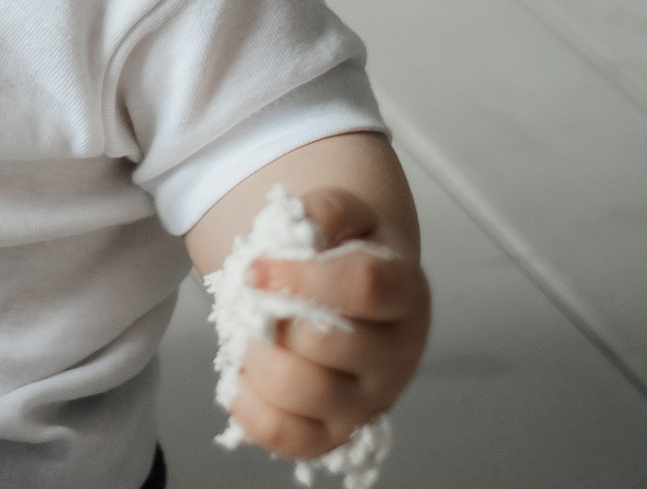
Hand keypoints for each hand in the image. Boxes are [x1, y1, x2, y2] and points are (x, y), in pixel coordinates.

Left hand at [227, 187, 430, 461]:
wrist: (352, 300)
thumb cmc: (342, 257)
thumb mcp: (344, 217)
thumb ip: (327, 211)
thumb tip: (306, 226)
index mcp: (403, 294)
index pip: (365, 287)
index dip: (303, 277)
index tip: (254, 268)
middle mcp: (395, 355)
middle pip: (327, 342)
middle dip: (271, 318)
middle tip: (252, 302)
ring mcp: (368, 401)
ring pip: (303, 391)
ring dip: (257, 358)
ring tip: (250, 336)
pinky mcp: (334, 434)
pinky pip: (286, 435)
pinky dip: (248, 405)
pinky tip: (243, 374)